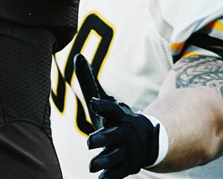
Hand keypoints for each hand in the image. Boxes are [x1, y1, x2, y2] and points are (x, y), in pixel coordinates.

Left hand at [74, 54, 162, 178]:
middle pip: (112, 136)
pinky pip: (117, 172)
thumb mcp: (104, 100)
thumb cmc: (117, 117)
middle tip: (90, 141)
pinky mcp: (125, 165)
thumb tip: (78, 56)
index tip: (94, 103)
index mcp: (118, 116)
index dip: (103, 105)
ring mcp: (125, 150)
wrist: (144, 140)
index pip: (111, 108)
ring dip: (103, 160)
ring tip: (91, 165)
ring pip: (114, 156)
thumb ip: (89, 81)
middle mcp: (122, 133)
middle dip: (102, 139)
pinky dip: (109, 177)